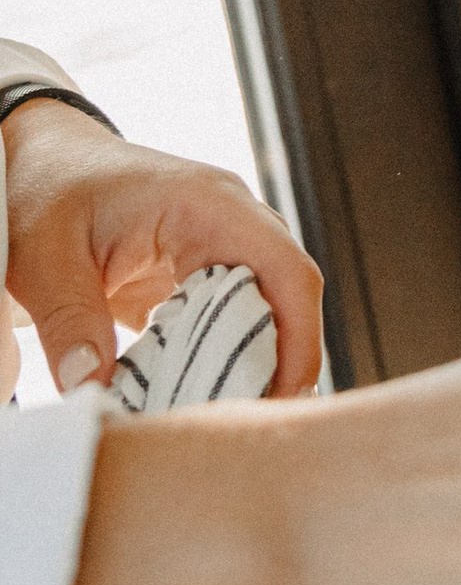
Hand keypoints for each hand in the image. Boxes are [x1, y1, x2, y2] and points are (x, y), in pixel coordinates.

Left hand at [3, 99, 324, 394]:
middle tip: (242, 425)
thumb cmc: (46, 185)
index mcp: (207, 204)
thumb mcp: (43, 254)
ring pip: (264, 315)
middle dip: (276, 365)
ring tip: (218, 418)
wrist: (36, 159)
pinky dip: (215, 362)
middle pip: (287, 300)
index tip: (281, 397)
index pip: (286, 270)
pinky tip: (191, 397)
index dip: (298, 337)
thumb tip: (92, 389)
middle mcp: (230, 224)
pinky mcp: (199, 277)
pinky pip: (228, 323)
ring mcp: (219, 250)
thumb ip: (68, 320)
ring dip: (246, 365)